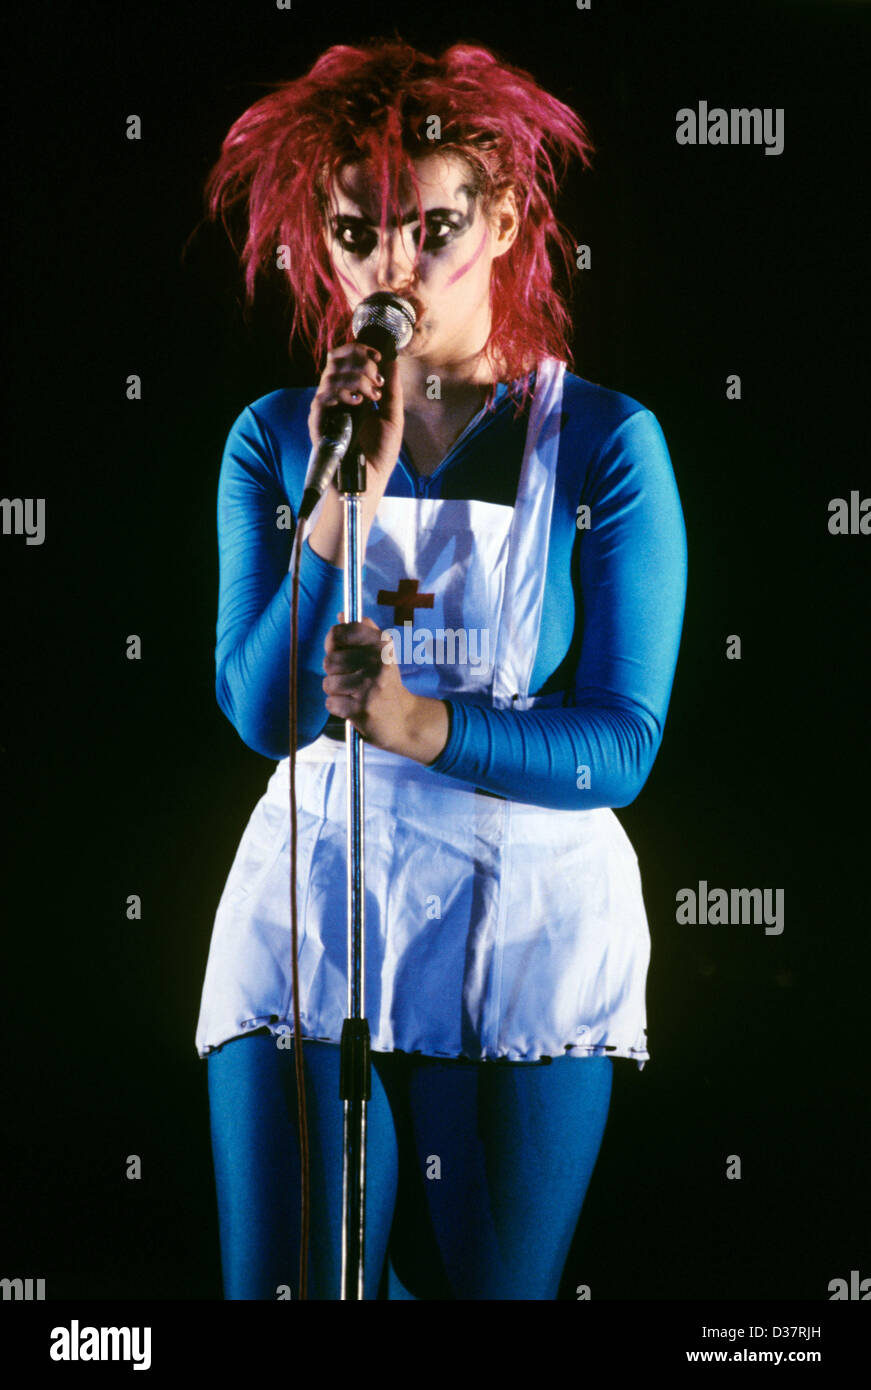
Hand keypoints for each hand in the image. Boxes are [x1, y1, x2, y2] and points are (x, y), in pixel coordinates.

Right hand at [307, 342, 403, 482]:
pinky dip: (341, 394)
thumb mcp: (392, 417)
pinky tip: (358, 403)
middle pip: (335, 360)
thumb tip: (392, 360)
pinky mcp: (318, 424)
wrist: (369, 482)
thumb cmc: (378, 454)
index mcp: (350, 393)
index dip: (359, 350)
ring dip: (356, 379)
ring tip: (372, 395)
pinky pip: (322, 398)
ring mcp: (325, 410)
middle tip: (376, 378)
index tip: (378, 356)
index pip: (345, 358)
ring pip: (331, 376)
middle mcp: (335, 397)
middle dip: (359, 362)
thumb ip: (391, 389)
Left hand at [323, 616, 449, 764]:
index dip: (333, 644)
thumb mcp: (381, 653)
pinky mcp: (362, 708)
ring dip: (336, 692)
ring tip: (354, 694)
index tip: (341, 652)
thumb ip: (362, 632)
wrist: (404, 719)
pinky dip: (338, 708)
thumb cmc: (385, 683)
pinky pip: (331, 703)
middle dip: (335, 673)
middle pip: (329, 661)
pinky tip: (354, 708)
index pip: (338, 633)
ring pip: (328, 683)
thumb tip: (341, 615)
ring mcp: (370, 685)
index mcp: (381, 643)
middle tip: (353, 680)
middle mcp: (377, 661)